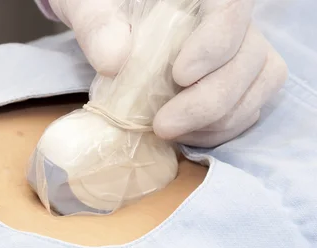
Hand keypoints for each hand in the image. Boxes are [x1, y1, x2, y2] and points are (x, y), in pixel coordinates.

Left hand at [48, 0, 287, 147]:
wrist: (109, 29)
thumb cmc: (104, 11)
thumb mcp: (88, 9)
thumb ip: (98, 27)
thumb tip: (113, 61)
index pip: (231, 9)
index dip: (215, 44)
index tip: (180, 76)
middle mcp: (232, 20)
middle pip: (249, 57)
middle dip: (209, 101)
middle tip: (163, 126)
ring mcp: (242, 51)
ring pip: (259, 85)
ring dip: (216, 121)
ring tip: (169, 132)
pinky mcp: (241, 83)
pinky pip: (249, 108)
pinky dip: (219, 130)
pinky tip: (183, 135)